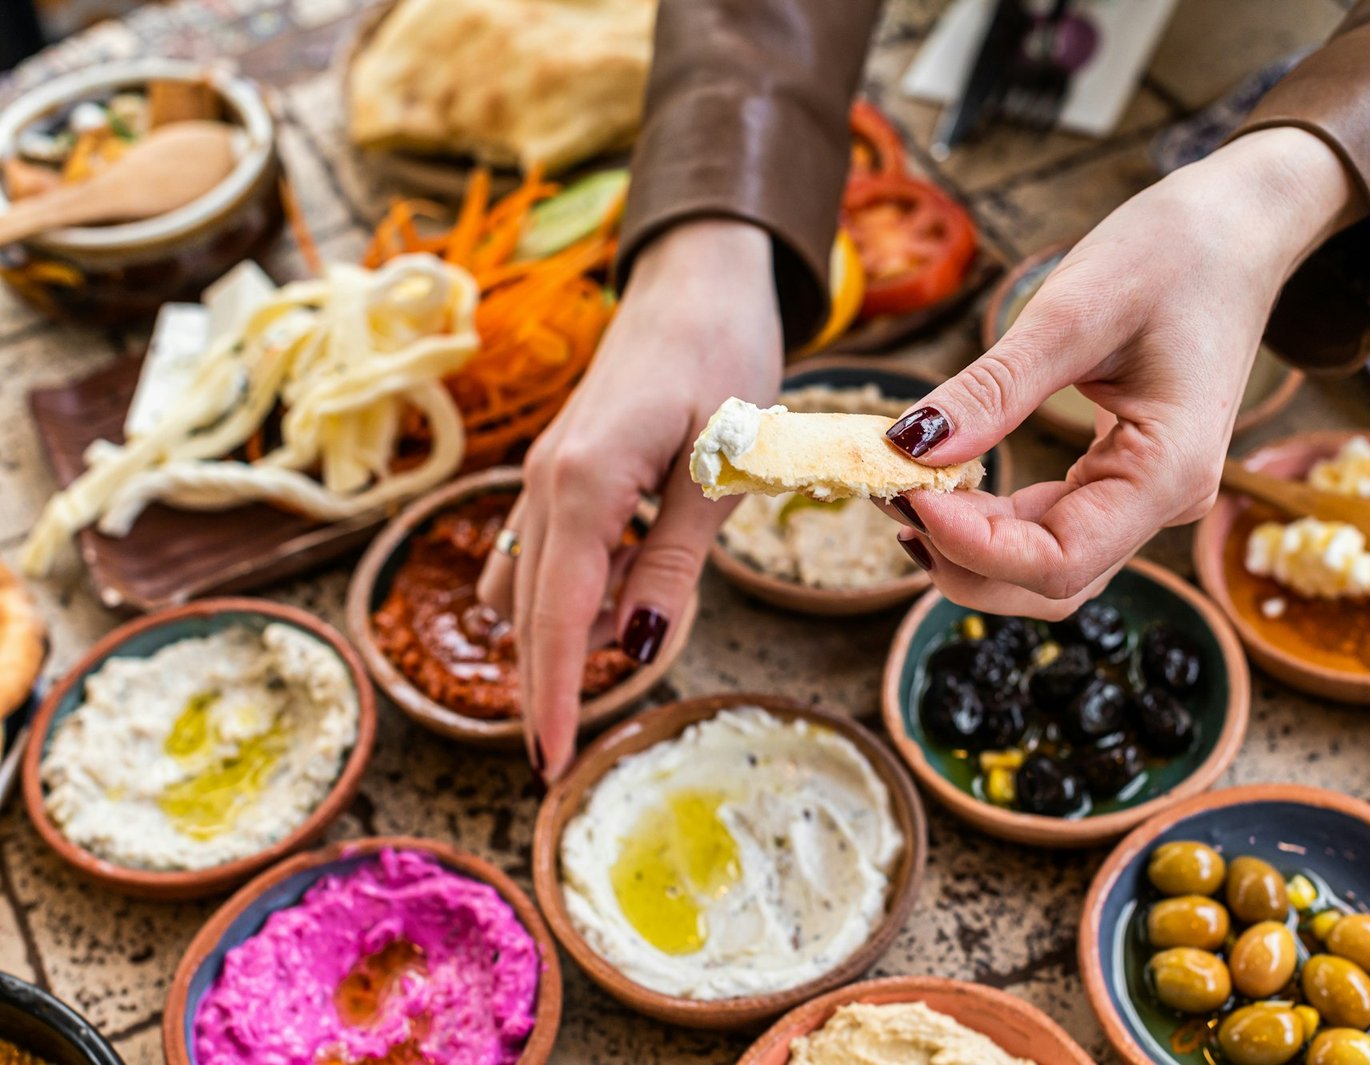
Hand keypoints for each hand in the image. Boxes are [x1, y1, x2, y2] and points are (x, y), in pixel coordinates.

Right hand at [478, 219, 781, 778]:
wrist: (699, 280)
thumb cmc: (725, 358)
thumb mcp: (723, 467)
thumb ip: (674, 560)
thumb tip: (639, 647)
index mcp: (585, 482)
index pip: (557, 617)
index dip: (552, 697)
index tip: (549, 766)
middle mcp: (545, 483)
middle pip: (531, 613)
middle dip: (554, 678)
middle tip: (584, 736)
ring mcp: (542, 474)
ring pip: (530, 586)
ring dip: (570, 626)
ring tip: (649, 608)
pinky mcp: (556, 469)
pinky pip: (543, 551)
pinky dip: (575, 587)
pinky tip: (631, 574)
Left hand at [880, 127, 1363, 618]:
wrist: (1242, 227)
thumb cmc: (1177, 253)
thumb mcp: (1074, 311)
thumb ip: (993, 389)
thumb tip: (908, 446)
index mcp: (1169, 472)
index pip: (1058, 560)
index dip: (972, 545)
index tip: (904, 490)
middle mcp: (1163, 503)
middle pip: (1051, 584)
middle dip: (962, 559)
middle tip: (888, 493)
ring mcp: (1144, 497)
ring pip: (1047, 568)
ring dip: (970, 549)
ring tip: (904, 491)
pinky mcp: (1121, 478)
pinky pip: (1050, 527)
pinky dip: (991, 522)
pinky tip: (941, 488)